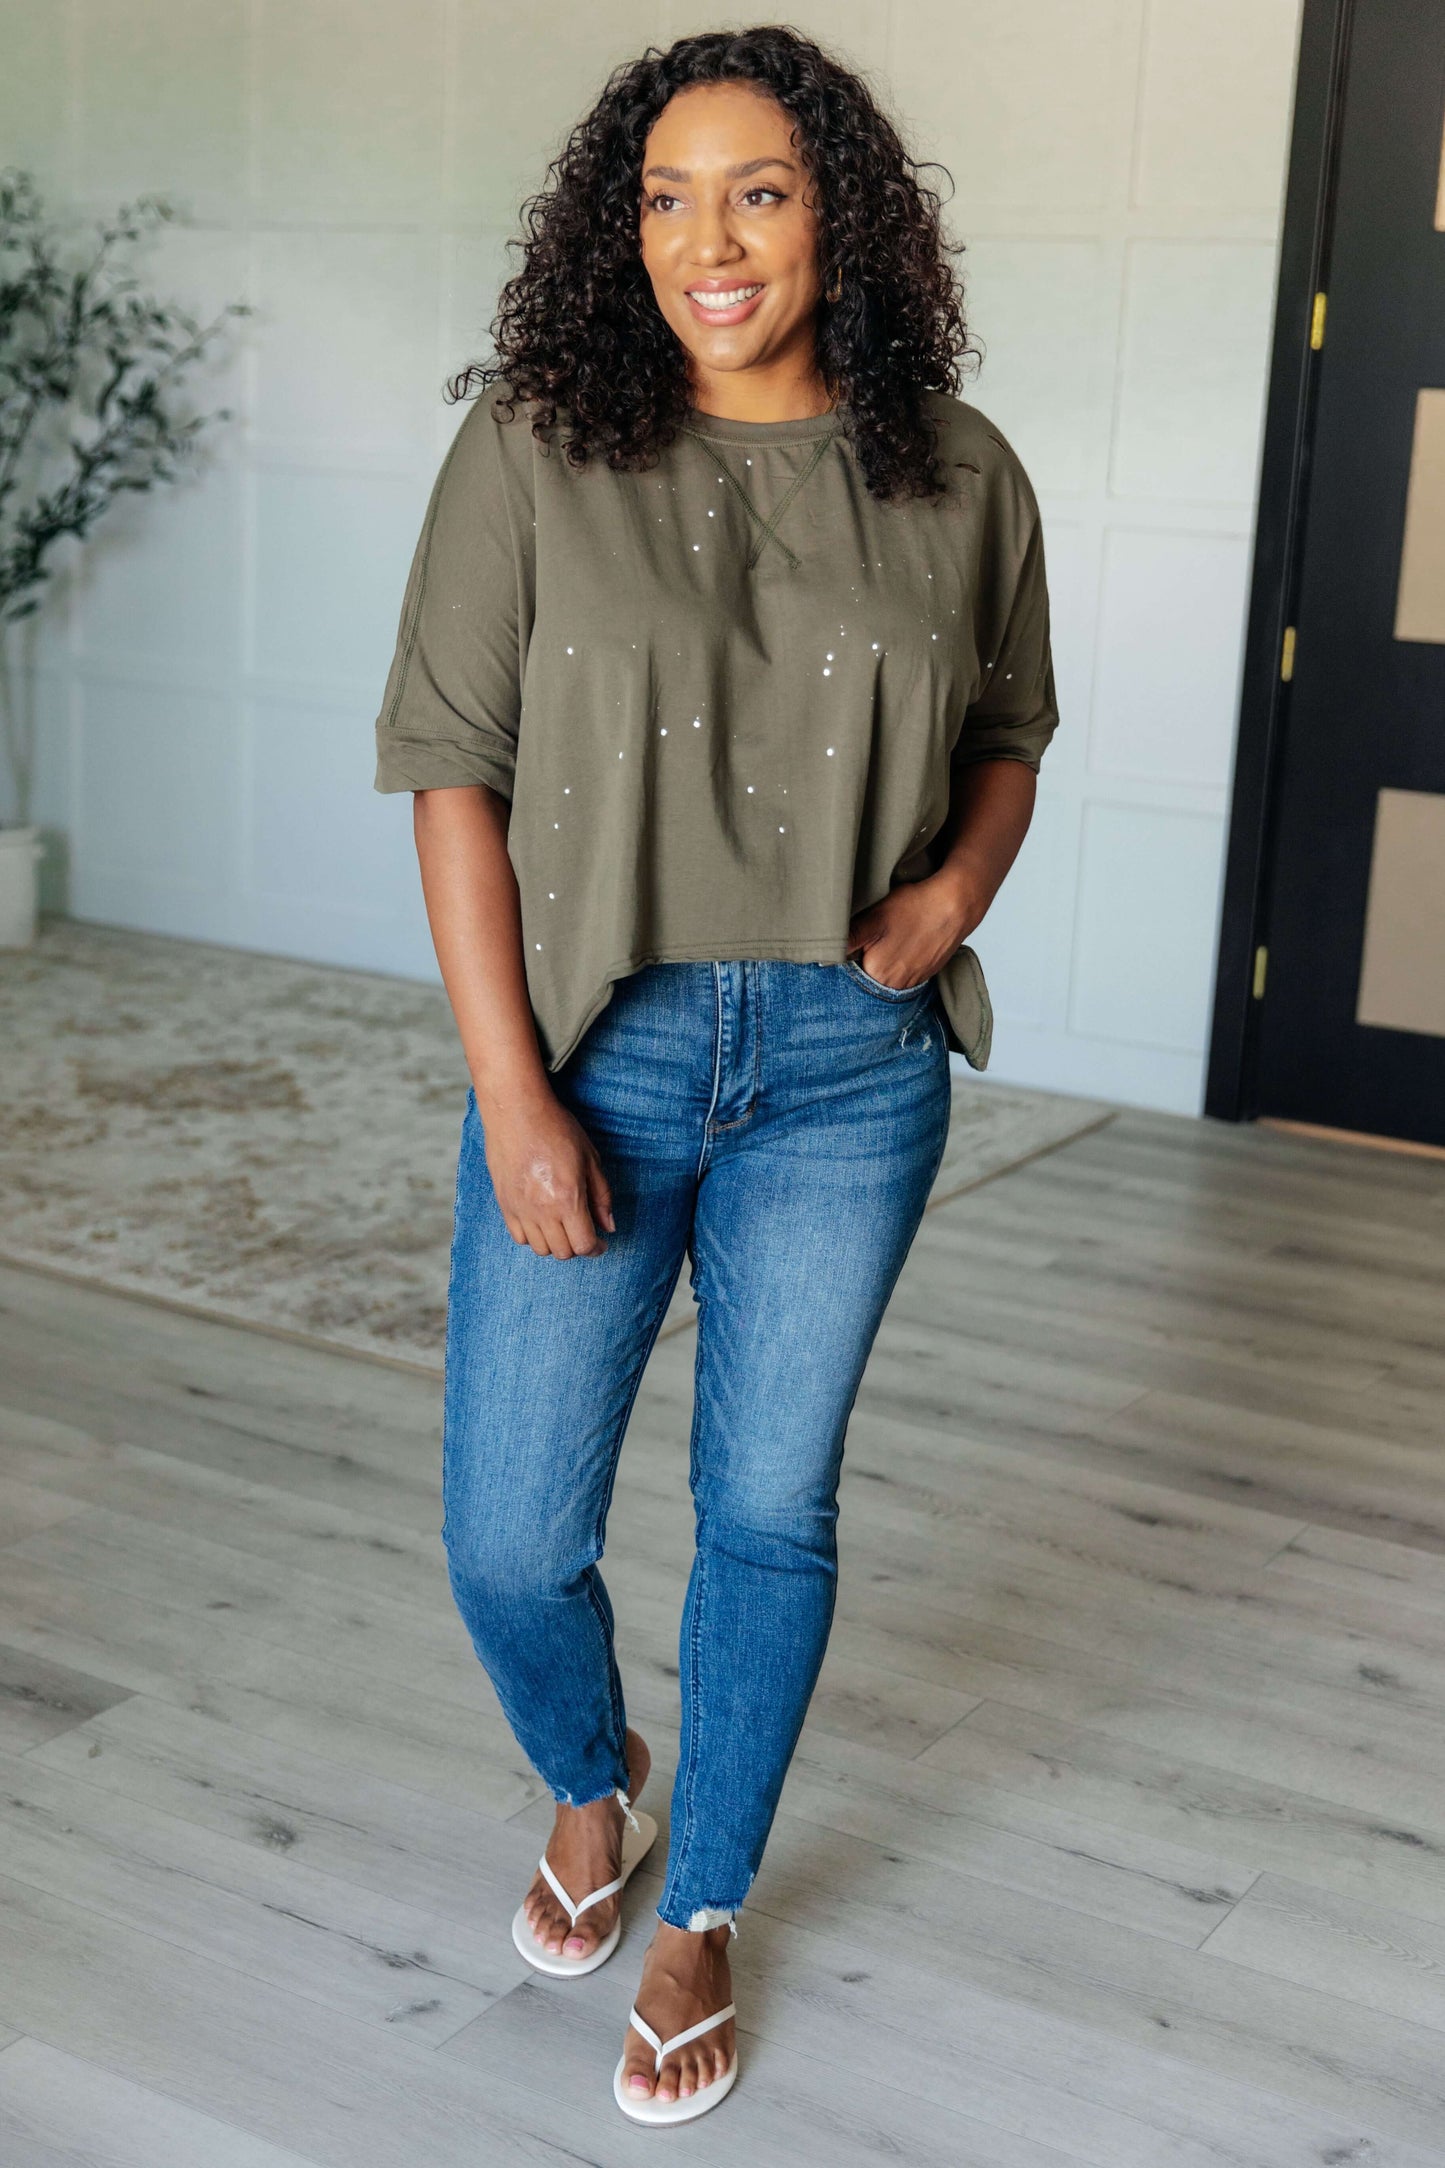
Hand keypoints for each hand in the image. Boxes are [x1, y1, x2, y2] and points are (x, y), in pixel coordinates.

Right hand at [476, 1084, 615, 1258]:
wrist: (516, 1112)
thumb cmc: (556, 1129)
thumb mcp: (590, 1159)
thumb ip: (601, 1196)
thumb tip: (608, 1226)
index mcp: (568, 1199)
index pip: (583, 1245)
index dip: (596, 1249)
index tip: (601, 1243)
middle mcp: (542, 1210)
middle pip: (563, 1252)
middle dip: (578, 1246)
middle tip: (583, 1230)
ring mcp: (520, 1209)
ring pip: (540, 1249)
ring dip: (556, 1243)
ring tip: (562, 1225)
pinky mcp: (504, 1204)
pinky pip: (519, 1237)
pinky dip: (533, 1237)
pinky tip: (542, 1221)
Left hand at [846, 865, 986, 989]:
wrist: (955, 905)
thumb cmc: (915, 908)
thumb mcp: (873, 918)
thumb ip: (848, 938)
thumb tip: (824, 955)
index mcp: (876, 974)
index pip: (849, 974)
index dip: (846, 957)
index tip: (852, 941)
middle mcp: (894, 986)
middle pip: (867, 977)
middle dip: (863, 960)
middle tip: (871, 936)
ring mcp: (913, 982)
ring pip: (886, 976)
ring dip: (883, 962)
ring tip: (889, 939)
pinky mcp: (926, 974)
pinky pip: (904, 973)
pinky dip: (900, 961)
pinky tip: (903, 943)